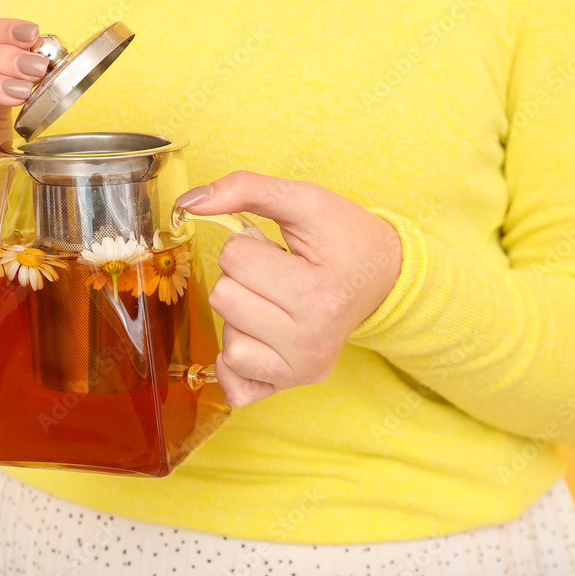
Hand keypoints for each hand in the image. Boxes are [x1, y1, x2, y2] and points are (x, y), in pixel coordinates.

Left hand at [177, 171, 402, 406]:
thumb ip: (246, 188)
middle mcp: (312, 342)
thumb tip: (189, 202)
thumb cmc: (344, 236)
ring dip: (240, 317)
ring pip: (226, 342)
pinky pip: (234, 387)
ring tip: (275, 304)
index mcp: (317, 294)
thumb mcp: (304, 200)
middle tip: (278, 277)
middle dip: (241, 280)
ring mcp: (302, 370)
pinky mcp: (290, 387)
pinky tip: (258, 338)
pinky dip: (235, 362)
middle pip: (224, 299)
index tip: (279, 251)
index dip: (247, 246)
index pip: (234, 259)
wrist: (385, 276)